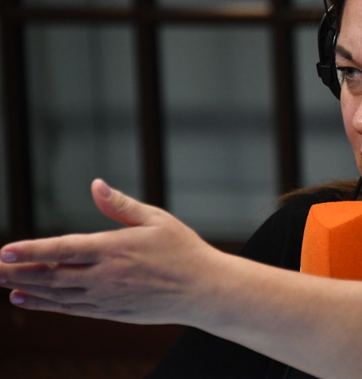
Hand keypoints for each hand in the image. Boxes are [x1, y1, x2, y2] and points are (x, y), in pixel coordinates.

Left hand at [0, 179, 218, 324]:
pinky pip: (70, 309)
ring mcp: (107, 298)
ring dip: (26, 288)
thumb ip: (121, 205)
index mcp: (115, 248)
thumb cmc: (183, 251)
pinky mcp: (111, 313)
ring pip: (56, 294)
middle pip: (51, 274)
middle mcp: (106, 276)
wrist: (204, 290)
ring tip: (2, 282)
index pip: (63, 249)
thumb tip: (96, 185)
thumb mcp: (157, 220)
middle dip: (17, 271)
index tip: (4, 251)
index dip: (31, 250)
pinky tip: (26, 300)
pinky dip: (45, 305)